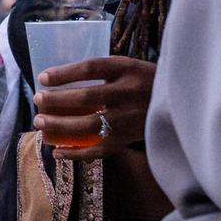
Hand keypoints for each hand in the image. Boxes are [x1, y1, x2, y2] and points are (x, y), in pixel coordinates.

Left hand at [32, 56, 156, 159]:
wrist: (182, 103)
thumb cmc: (146, 83)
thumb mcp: (130, 67)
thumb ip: (103, 71)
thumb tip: (59, 77)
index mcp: (128, 70)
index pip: (91, 68)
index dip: (64, 73)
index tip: (43, 77)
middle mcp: (129, 94)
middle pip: (87, 97)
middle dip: (57, 100)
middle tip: (38, 100)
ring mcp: (129, 119)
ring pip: (89, 125)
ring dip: (60, 125)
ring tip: (40, 123)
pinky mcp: (128, 140)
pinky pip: (98, 150)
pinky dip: (75, 153)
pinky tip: (57, 151)